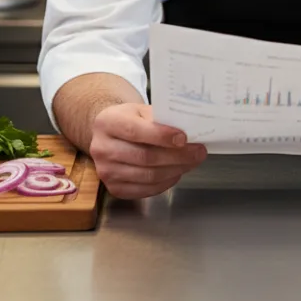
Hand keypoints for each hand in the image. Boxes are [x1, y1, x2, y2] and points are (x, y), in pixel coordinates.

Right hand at [88, 103, 207, 198]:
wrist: (110, 135)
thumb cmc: (130, 120)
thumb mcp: (141, 110)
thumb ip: (160, 118)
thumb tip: (190, 130)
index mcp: (107, 122)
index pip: (135, 131)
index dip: (161, 136)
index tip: (184, 138)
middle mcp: (102, 148)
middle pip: (144, 157)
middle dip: (177, 156)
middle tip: (198, 152)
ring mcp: (106, 171)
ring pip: (147, 176)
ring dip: (175, 170)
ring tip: (191, 162)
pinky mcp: (114, 189)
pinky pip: (145, 190)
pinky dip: (165, 183)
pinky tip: (176, 172)